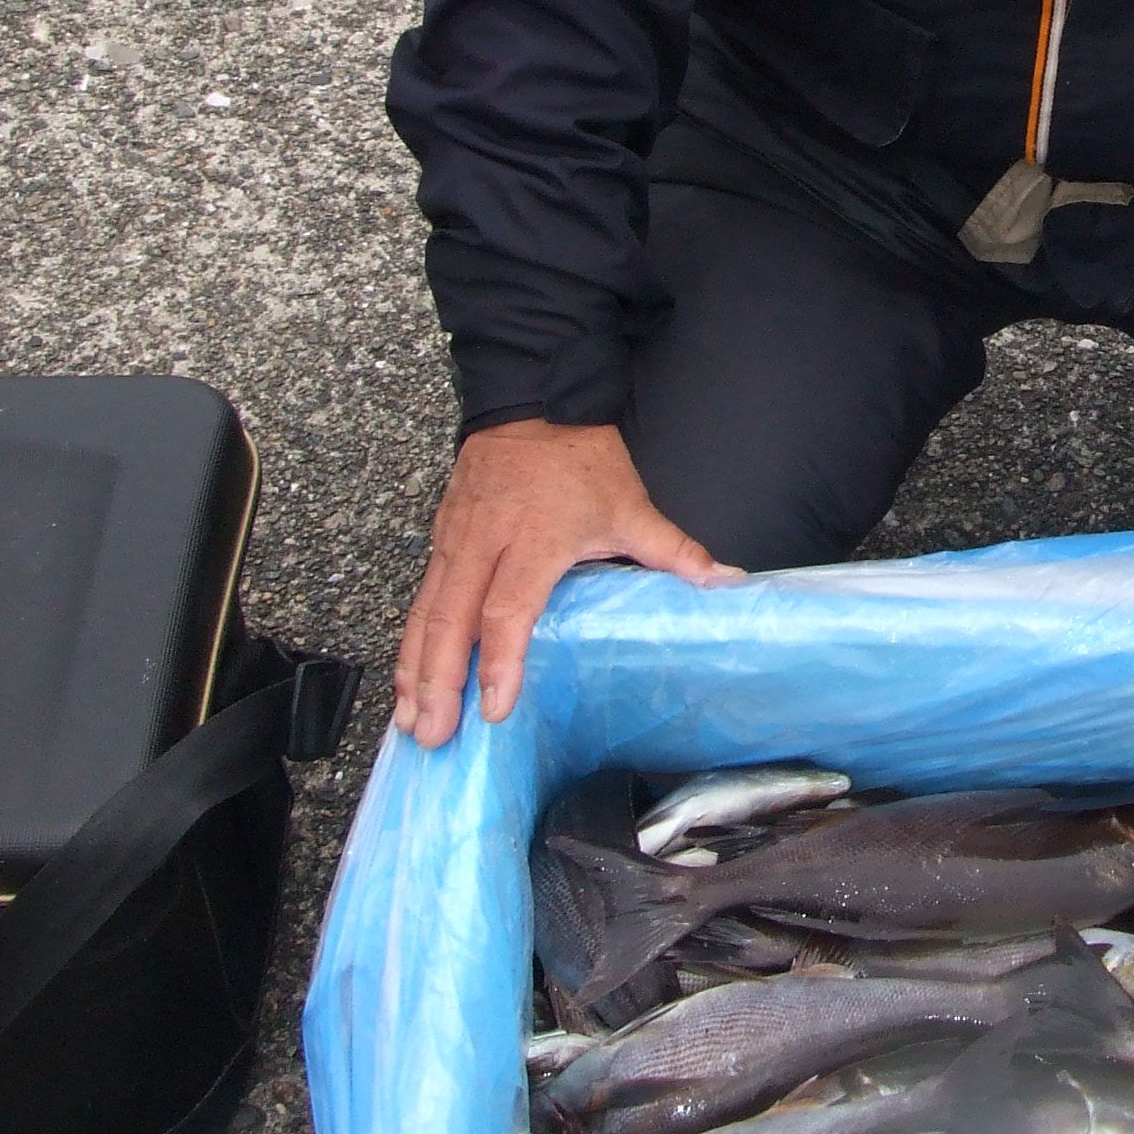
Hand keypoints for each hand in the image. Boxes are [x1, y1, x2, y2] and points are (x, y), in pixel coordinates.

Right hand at [393, 421, 739, 747]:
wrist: (535, 398)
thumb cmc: (581, 458)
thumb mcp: (631, 504)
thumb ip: (674, 551)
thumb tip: (726, 582)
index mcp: (534, 539)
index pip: (508, 609)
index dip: (499, 661)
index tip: (494, 707)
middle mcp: (485, 543)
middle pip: (451, 621)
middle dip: (437, 682)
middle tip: (431, 735)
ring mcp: (456, 540)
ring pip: (426, 613)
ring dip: (414, 670)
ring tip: (408, 722)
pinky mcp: (440, 536)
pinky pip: (421, 597)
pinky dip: (410, 641)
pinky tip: (407, 680)